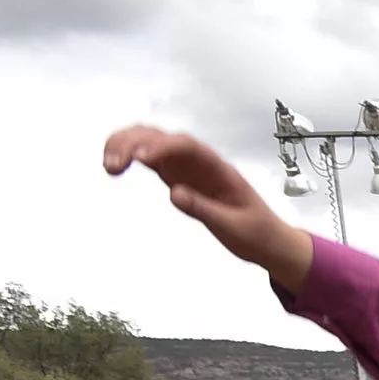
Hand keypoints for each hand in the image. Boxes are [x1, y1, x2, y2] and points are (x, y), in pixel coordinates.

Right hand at [102, 125, 315, 291]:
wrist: (269, 241)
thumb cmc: (257, 233)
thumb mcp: (234, 227)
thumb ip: (205, 209)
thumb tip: (174, 194)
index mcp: (218, 168)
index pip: (185, 146)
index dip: (161, 147)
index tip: (139, 159)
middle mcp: (199, 161)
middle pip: (161, 137)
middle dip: (133, 143)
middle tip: (112, 165)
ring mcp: (186, 167)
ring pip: (150, 143)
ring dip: (126, 146)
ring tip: (108, 166)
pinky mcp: (177, 177)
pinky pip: (150, 159)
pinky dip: (130, 158)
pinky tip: (114, 166)